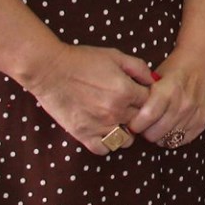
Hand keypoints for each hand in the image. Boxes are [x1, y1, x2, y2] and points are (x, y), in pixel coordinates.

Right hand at [24, 44, 154, 153]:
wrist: (50, 70)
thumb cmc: (83, 60)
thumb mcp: (115, 56)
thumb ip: (138, 67)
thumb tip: (154, 80)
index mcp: (126, 91)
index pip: (151, 102)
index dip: (147, 98)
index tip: (140, 95)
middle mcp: (116, 111)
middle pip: (141, 121)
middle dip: (139, 115)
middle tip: (130, 108)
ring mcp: (100, 126)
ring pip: (126, 139)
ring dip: (126, 131)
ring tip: (118, 121)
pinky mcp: (83, 135)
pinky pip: (104, 149)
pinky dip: (108, 143)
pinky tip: (105, 132)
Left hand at [131, 53, 204, 149]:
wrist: (203, 59)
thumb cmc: (176, 67)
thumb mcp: (155, 75)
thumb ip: (143, 97)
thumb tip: (129, 117)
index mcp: (168, 89)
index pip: (146, 117)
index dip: (135, 124)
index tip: (132, 123)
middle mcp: (183, 103)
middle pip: (155, 133)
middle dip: (146, 132)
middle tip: (145, 124)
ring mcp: (195, 113)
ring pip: (168, 139)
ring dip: (160, 135)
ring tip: (158, 124)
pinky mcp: (203, 120)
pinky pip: (183, 140)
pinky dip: (174, 137)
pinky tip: (171, 126)